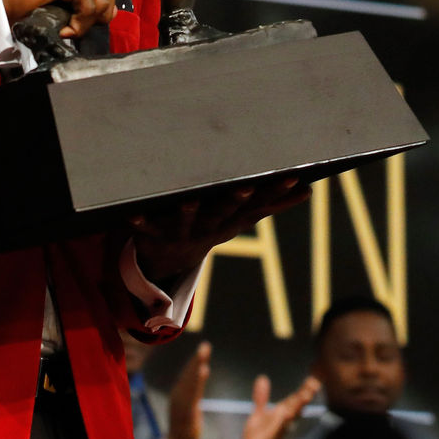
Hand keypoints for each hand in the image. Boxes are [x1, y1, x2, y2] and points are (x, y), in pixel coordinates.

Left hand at [131, 176, 311, 284]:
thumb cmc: (210, 226)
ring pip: (186, 221)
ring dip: (187, 212)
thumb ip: (270, 204)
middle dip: (234, 199)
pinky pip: (146, 227)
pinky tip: (131, 215)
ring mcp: (181, 231)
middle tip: (245, 185)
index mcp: (229, 220)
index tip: (294, 179)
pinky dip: (139, 222)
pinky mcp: (154, 233)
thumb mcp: (240, 218)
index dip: (275, 194)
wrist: (169, 259)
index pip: (257, 205)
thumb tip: (307, 189)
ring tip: (188, 201)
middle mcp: (207, 226)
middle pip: (223, 212)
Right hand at [167, 341, 210, 438]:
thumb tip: (203, 367)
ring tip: (204, 354)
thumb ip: (195, 386)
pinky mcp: (185, 412)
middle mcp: (178, 395)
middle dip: (197, 360)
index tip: (205, 347)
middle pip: (189, 375)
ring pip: (190, 382)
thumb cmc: (185, 423)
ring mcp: (180, 403)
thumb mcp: (190, 403)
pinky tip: (204, 371)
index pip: (189, 373)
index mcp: (179, 391)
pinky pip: (192, 394)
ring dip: (197, 366)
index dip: (196, 360)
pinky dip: (197, 382)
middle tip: (205, 345)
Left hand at [242, 374, 319, 438]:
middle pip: (297, 406)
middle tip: (315, 383)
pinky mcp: (270, 435)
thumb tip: (262, 378)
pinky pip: (278, 427)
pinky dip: (282, 419)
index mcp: (282, 415)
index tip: (314, 378)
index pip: (296, 399)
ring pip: (291, 415)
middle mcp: (284, 422)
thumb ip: (261, 397)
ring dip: (298, 406)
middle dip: (306, 395)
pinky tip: (286, 411)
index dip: (305, 389)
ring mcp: (279, 429)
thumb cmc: (259, 438)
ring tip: (306, 395)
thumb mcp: (259, 414)